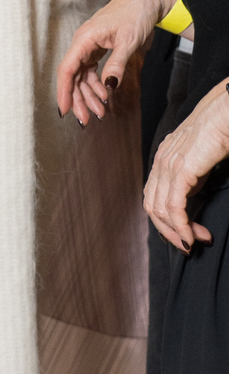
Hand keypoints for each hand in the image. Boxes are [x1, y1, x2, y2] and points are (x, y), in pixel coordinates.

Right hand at [56, 0, 177, 124]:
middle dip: (79, 99)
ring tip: (100, 112)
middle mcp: (82, 42)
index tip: (65, 110)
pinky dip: (96, 85)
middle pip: (73, 76)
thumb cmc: (136, 13)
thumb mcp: (129, 40)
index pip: (67, 69)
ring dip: (89, 95)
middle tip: (87, 120)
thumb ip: (117, 63)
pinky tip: (104, 95)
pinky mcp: (96, 48)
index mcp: (84, 38)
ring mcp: (88, 46)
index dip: (63, 91)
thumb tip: (109, 86)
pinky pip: (90, 71)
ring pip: (81, 76)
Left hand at [145, 81, 228, 251]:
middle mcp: (162, 161)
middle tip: (189, 244)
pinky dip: (181, 226)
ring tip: (195, 241)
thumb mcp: (203, 157)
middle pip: (152, 207)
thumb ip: (193, 175)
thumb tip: (193, 195)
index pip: (154, 196)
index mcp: (164, 158)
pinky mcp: (181, 170)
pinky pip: (174, 206)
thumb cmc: (222, 129)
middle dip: (169, 231)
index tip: (187, 232)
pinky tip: (192, 235)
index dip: (166, 220)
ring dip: (177, 232)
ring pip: (160, 210)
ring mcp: (169, 165)